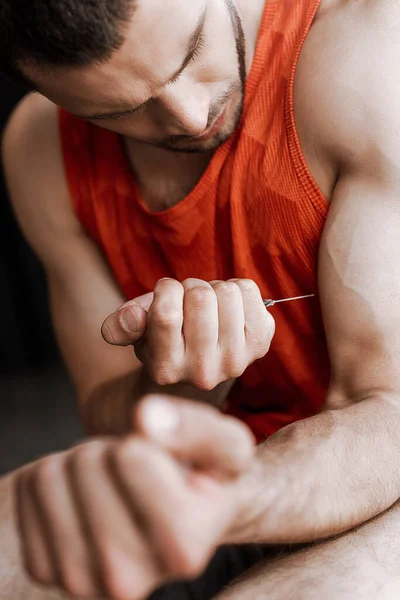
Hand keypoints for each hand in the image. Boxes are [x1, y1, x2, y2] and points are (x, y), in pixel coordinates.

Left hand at [16, 396, 255, 599]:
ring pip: (53, 476)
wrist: (178, 512)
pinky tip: (85, 495)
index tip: (165, 461)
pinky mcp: (45, 568)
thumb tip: (145, 418)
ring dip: (81, 460)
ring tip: (113, 482)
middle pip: (88, 464)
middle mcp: (130, 582)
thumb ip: (197, 427)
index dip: (145, 440)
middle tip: (136, 471)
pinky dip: (54, 476)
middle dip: (110, 449)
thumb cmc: (207, 473)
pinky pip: (29, 490)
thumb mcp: (228, 442)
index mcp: (183, 550)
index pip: (131, 456)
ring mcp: (81, 581)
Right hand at [102, 278, 274, 389]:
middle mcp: (202, 373)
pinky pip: (249, 290)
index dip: (166, 290)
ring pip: (227, 292)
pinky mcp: (260, 344)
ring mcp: (235, 361)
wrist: (200, 365)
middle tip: (189, 302)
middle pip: (200, 298)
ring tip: (209, 307)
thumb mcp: (134, 333)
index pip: (166, 314)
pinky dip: (237, 288)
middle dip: (191, 288)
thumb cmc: (163, 340)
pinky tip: (229, 309)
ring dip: (215, 289)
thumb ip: (121, 325)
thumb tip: (130, 318)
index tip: (166, 295)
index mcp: (165, 369)